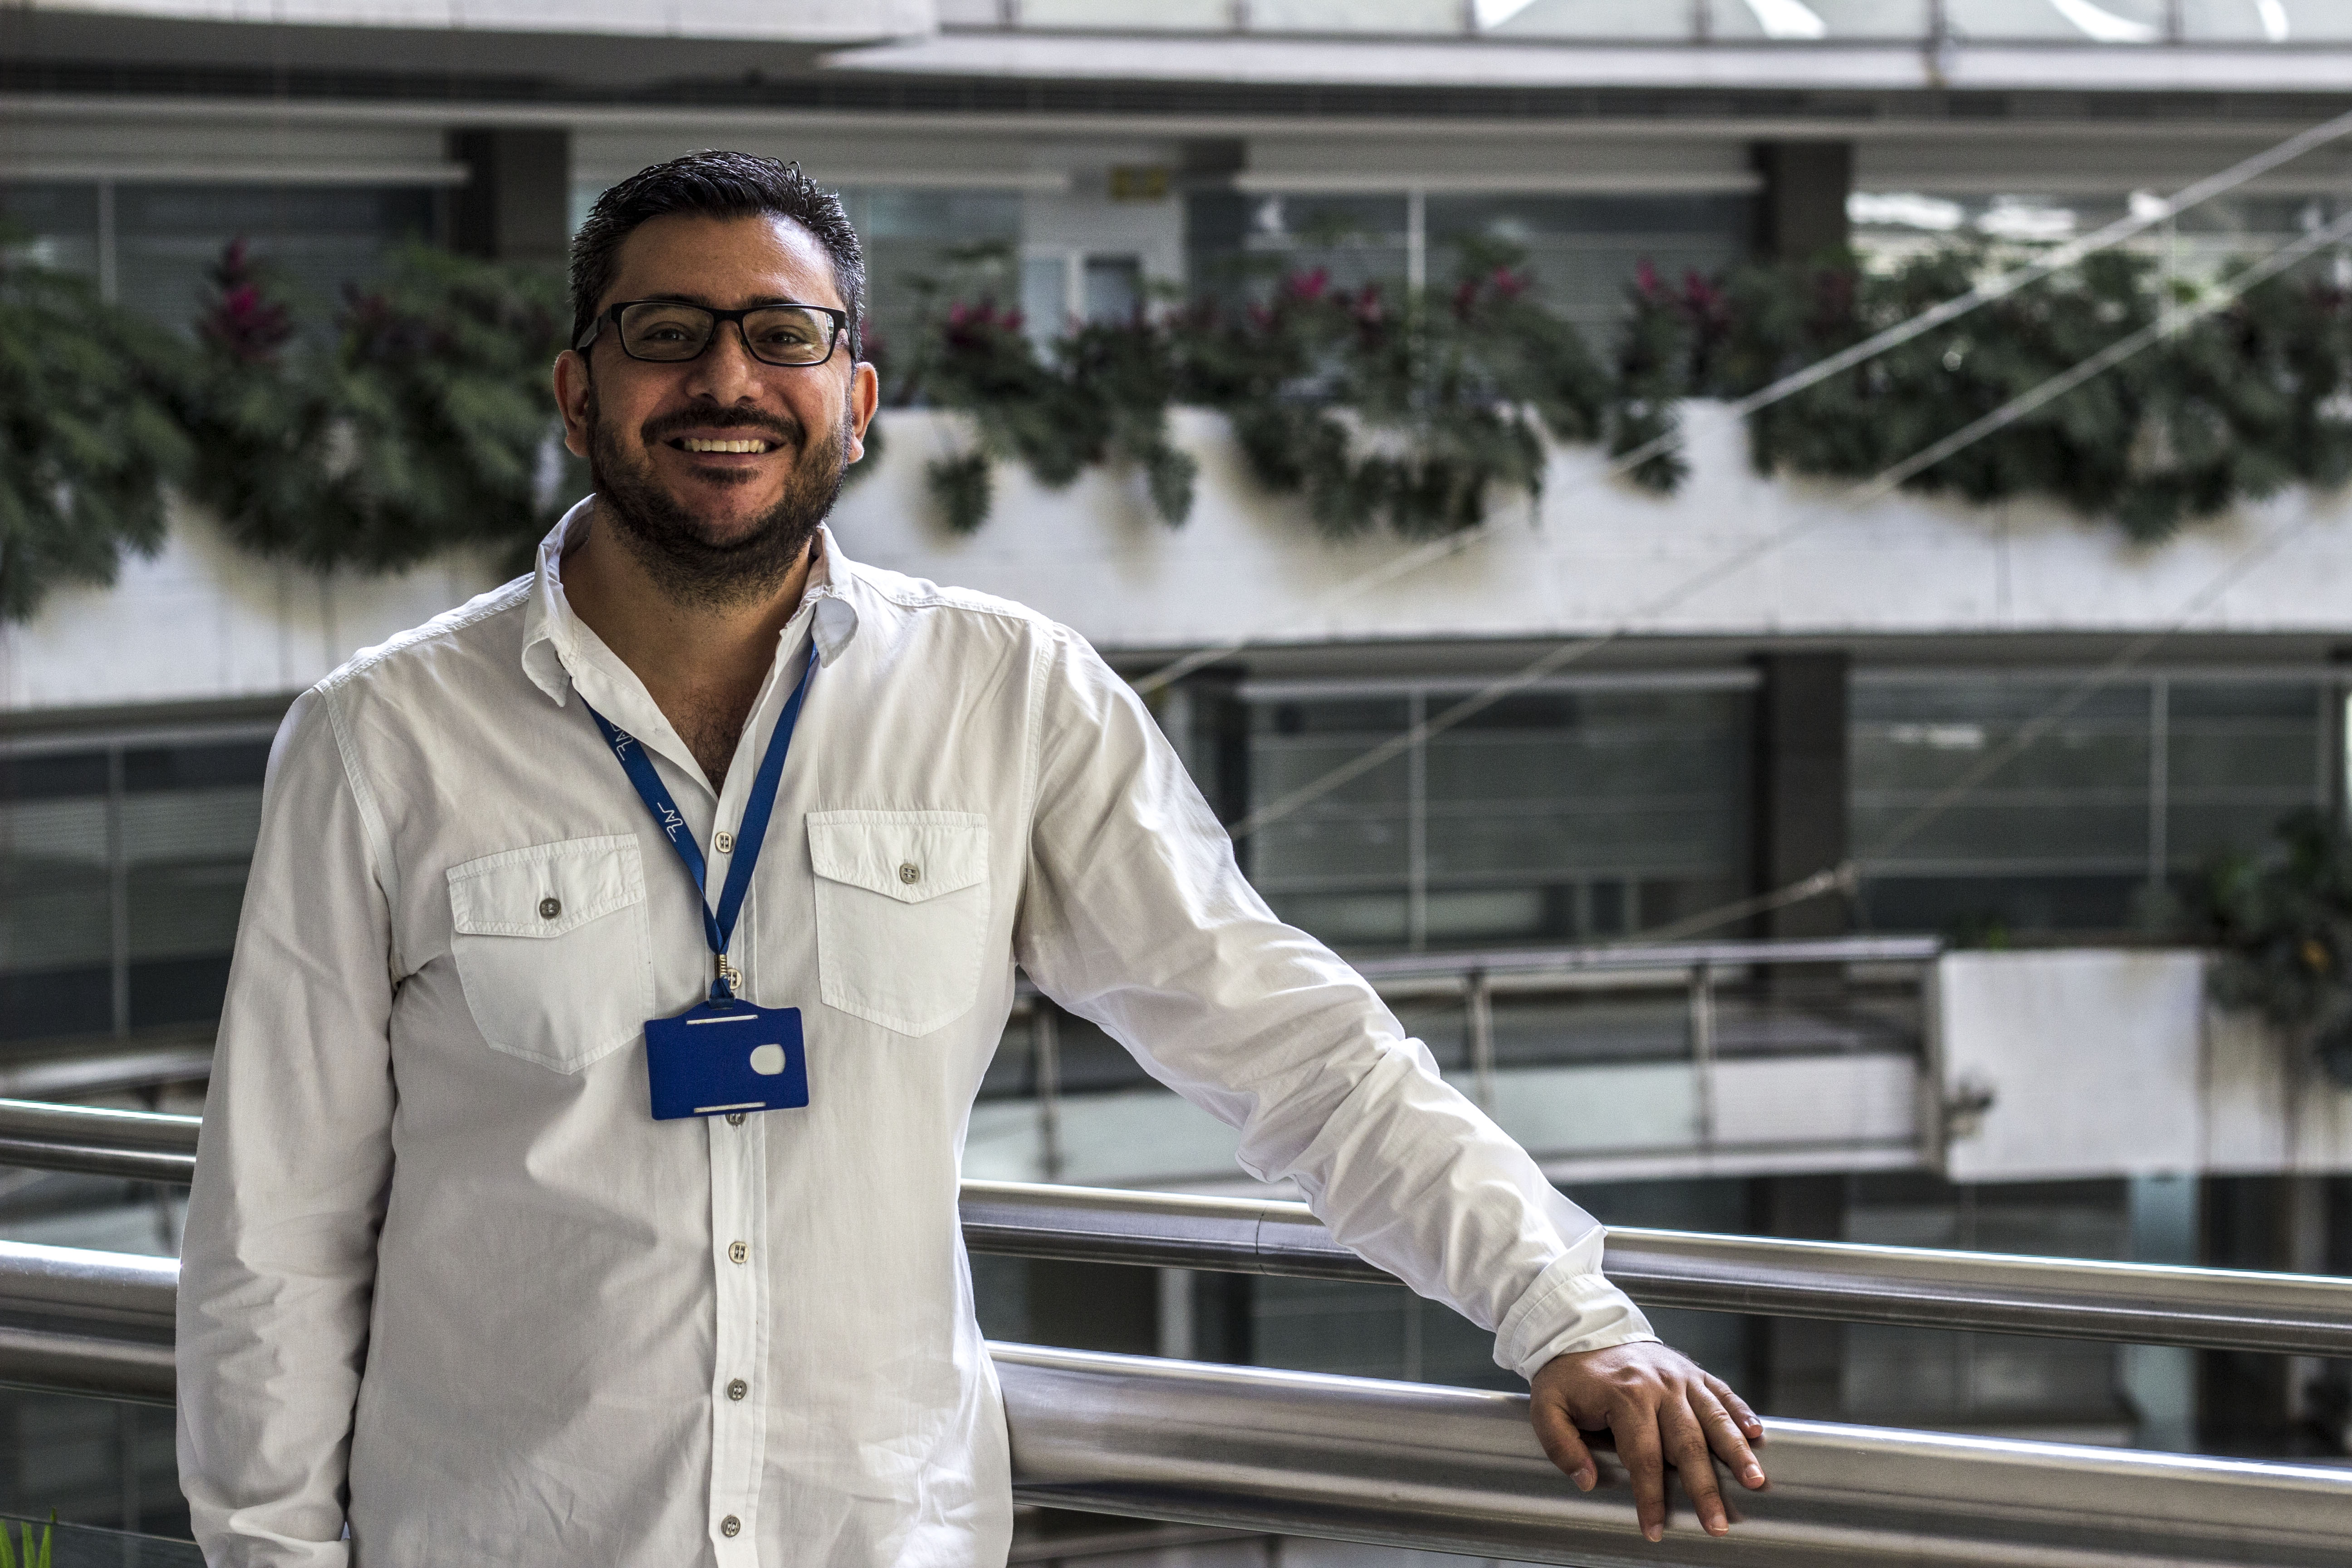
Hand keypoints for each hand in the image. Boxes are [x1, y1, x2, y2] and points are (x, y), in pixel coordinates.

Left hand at [1529, 1341, 1765, 1541]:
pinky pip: (1722, 1392)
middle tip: (1719, 1524)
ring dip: (1736, 1452)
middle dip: (1704, 1488)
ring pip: (1715, 1418)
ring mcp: (1680, 1377)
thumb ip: (1561, 1445)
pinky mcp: (1693, 1371)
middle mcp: (1659, 1386)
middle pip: (1687, 1443)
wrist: (1583, 1330)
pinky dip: (1742, 1412)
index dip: (1650, 1497)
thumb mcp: (1547, 1406)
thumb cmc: (1569, 1376)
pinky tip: (1757, 1435)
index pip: (1643, 1457)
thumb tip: (1586, 1480)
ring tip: (1755, 1481)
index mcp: (1625, 1396)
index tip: (1655, 1529)